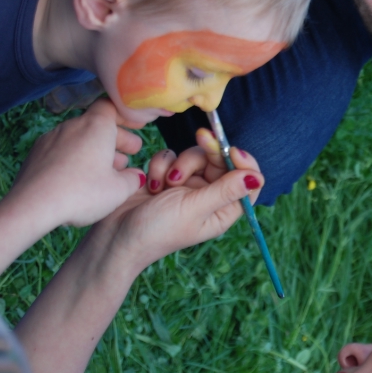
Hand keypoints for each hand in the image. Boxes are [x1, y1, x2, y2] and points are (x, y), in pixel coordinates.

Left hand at [6, 99, 144, 227]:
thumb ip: (133, 179)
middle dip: (116, 138)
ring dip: (96, 149)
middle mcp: (72, 126)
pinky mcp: (37, 153)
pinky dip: (77, 157)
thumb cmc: (82, 194)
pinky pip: (63, 149)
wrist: (33, 206)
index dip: (126, 116)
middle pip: (97, 124)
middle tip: (131, 153)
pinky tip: (82, 177)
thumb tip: (136, 175)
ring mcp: (51, 138)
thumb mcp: (120, 190)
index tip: (138, 127)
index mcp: (96, 127)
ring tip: (108, 170)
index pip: (111, 107)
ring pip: (80, 137)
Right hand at [88, 150, 264, 274]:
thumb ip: (225, 190)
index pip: (248, 181)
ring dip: (179, 163)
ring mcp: (188, 187)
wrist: (114, 236)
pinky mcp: (167, 178)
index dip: (243, 162)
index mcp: (224, 210)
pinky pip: (172, 157)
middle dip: (207, 152)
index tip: (231, 150)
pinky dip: (161, 165)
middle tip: (201, 136)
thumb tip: (257, 177)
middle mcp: (209, 197)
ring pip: (195, 156)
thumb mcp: (194, 208)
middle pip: (220, 161)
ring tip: (164, 183)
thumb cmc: (157, 230)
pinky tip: (151, 183)